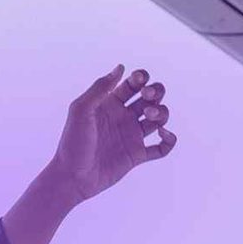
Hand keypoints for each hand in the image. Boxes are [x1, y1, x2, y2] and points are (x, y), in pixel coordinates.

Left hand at [47, 65, 177, 203]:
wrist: (73, 176)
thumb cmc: (73, 141)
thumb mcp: (82, 110)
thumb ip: (100, 88)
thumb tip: (121, 67)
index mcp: (108, 103)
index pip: (132, 84)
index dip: (141, 78)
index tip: (140, 80)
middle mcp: (122, 117)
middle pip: (150, 98)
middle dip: (155, 92)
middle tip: (147, 98)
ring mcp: (131, 136)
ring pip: (158, 119)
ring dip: (162, 113)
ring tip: (150, 115)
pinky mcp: (137, 155)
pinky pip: (162, 147)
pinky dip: (169, 140)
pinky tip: (164, 134)